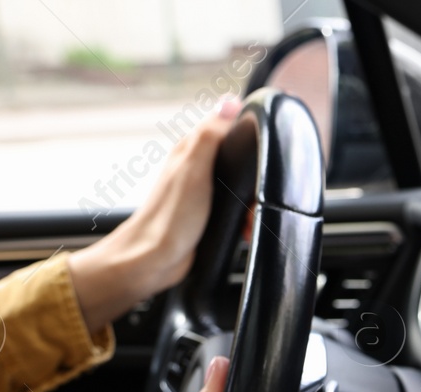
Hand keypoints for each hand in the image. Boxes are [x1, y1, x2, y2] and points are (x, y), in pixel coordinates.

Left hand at [68, 96, 242, 333]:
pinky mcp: (209, 214)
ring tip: (248, 217)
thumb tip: (230, 102)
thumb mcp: (194, 169)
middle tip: (253, 196)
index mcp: (191, 148)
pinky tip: (243, 228)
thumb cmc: (170, 217)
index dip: (249, 133)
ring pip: (242, 187)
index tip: (265, 148)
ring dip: (251, 202)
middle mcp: (196, 167)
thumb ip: (211, 134)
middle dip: (255, 178)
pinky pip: (237, 209)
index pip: (227, 125)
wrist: (155, 259)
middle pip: (240, 159)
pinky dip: (245, 218)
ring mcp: (203, 192)